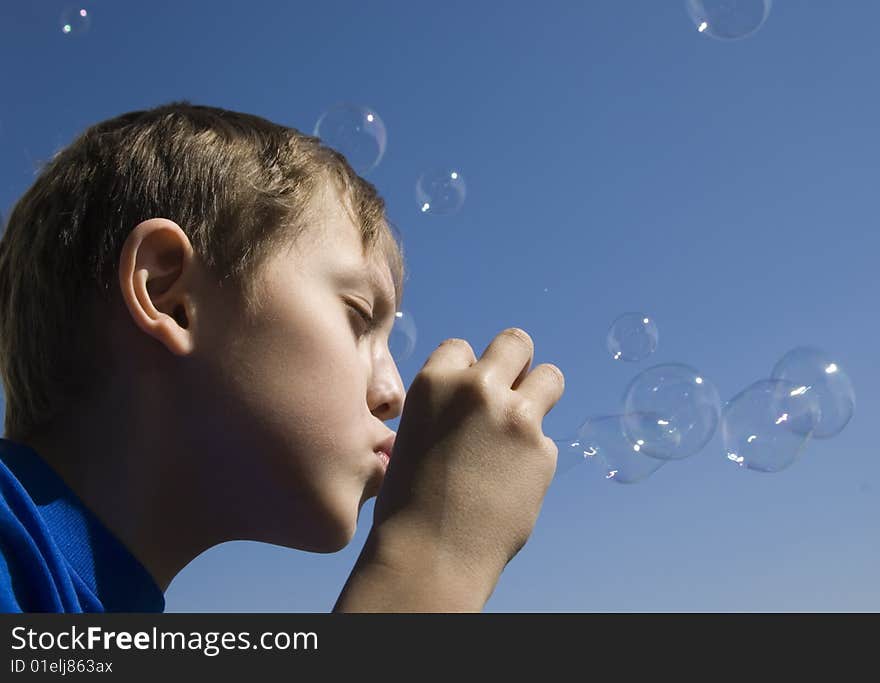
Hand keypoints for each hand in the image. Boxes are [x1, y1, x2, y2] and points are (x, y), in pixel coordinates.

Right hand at [369, 327, 564, 604]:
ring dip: (540, 394)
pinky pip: (547, 439)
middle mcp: (479, 389)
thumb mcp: (414, 434)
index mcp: (435, 382)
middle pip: (515, 342)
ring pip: (550, 378)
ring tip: (522, 427)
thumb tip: (479, 399)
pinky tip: (511, 482)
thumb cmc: (410, 500)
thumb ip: (447, 406)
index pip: (462, 347)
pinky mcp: (543, 451)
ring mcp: (517, 418)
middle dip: (516, 361)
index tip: (466, 395)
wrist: (432, 552)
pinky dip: (534, 455)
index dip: (466, 370)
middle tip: (511, 390)